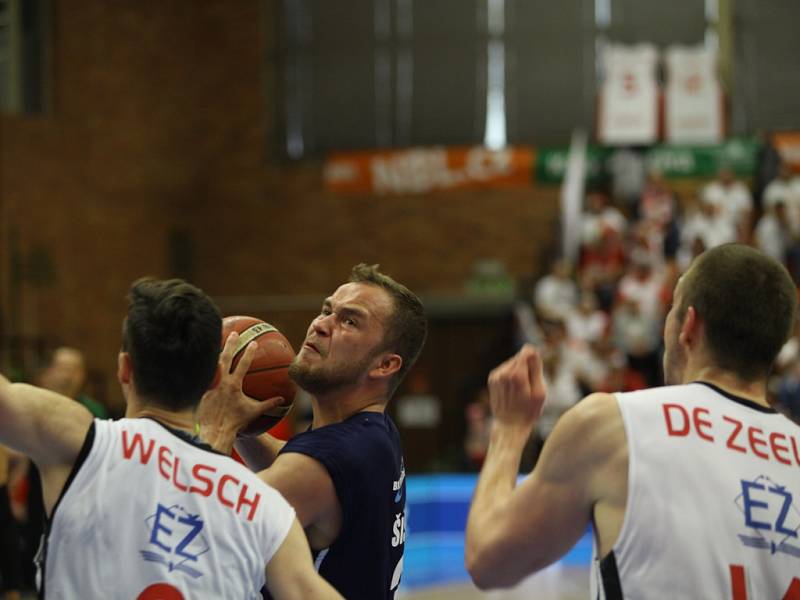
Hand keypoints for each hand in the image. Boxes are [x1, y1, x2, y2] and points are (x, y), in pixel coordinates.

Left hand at [197, 331, 284, 452]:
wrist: (215, 431)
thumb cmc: (235, 422)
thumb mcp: (253, 412)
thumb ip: (268, 404)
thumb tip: (282, 400)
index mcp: (234, 385)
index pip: (243, 364)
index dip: (249, 352)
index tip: (254, 342)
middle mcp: (221, 382)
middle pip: (226, 357)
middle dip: (230, 344)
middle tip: (233, 333)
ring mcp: (210, 385)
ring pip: (212, 364)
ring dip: (214, 352)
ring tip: (213, 341)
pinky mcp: (200, 390)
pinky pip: (201, 374)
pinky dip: (201, 366)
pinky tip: (198, 359)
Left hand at [486, 344, 546, 434]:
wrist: (509, 426)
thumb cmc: (528, 411)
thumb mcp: (540, 392)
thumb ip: (536, 369)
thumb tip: (533, 351)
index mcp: (517, 375)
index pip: (527, 351)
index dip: (534, 357)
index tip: (537, 369)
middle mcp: (503, 373)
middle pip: (520, 358)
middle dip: (527, 367)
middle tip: (529, 386)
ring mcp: (496, 375)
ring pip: (512, 363)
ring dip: (519, 371)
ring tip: (521, 390)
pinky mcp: (492, 378)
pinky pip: (505, 370)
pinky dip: (511, 376)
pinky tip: (514, 390)